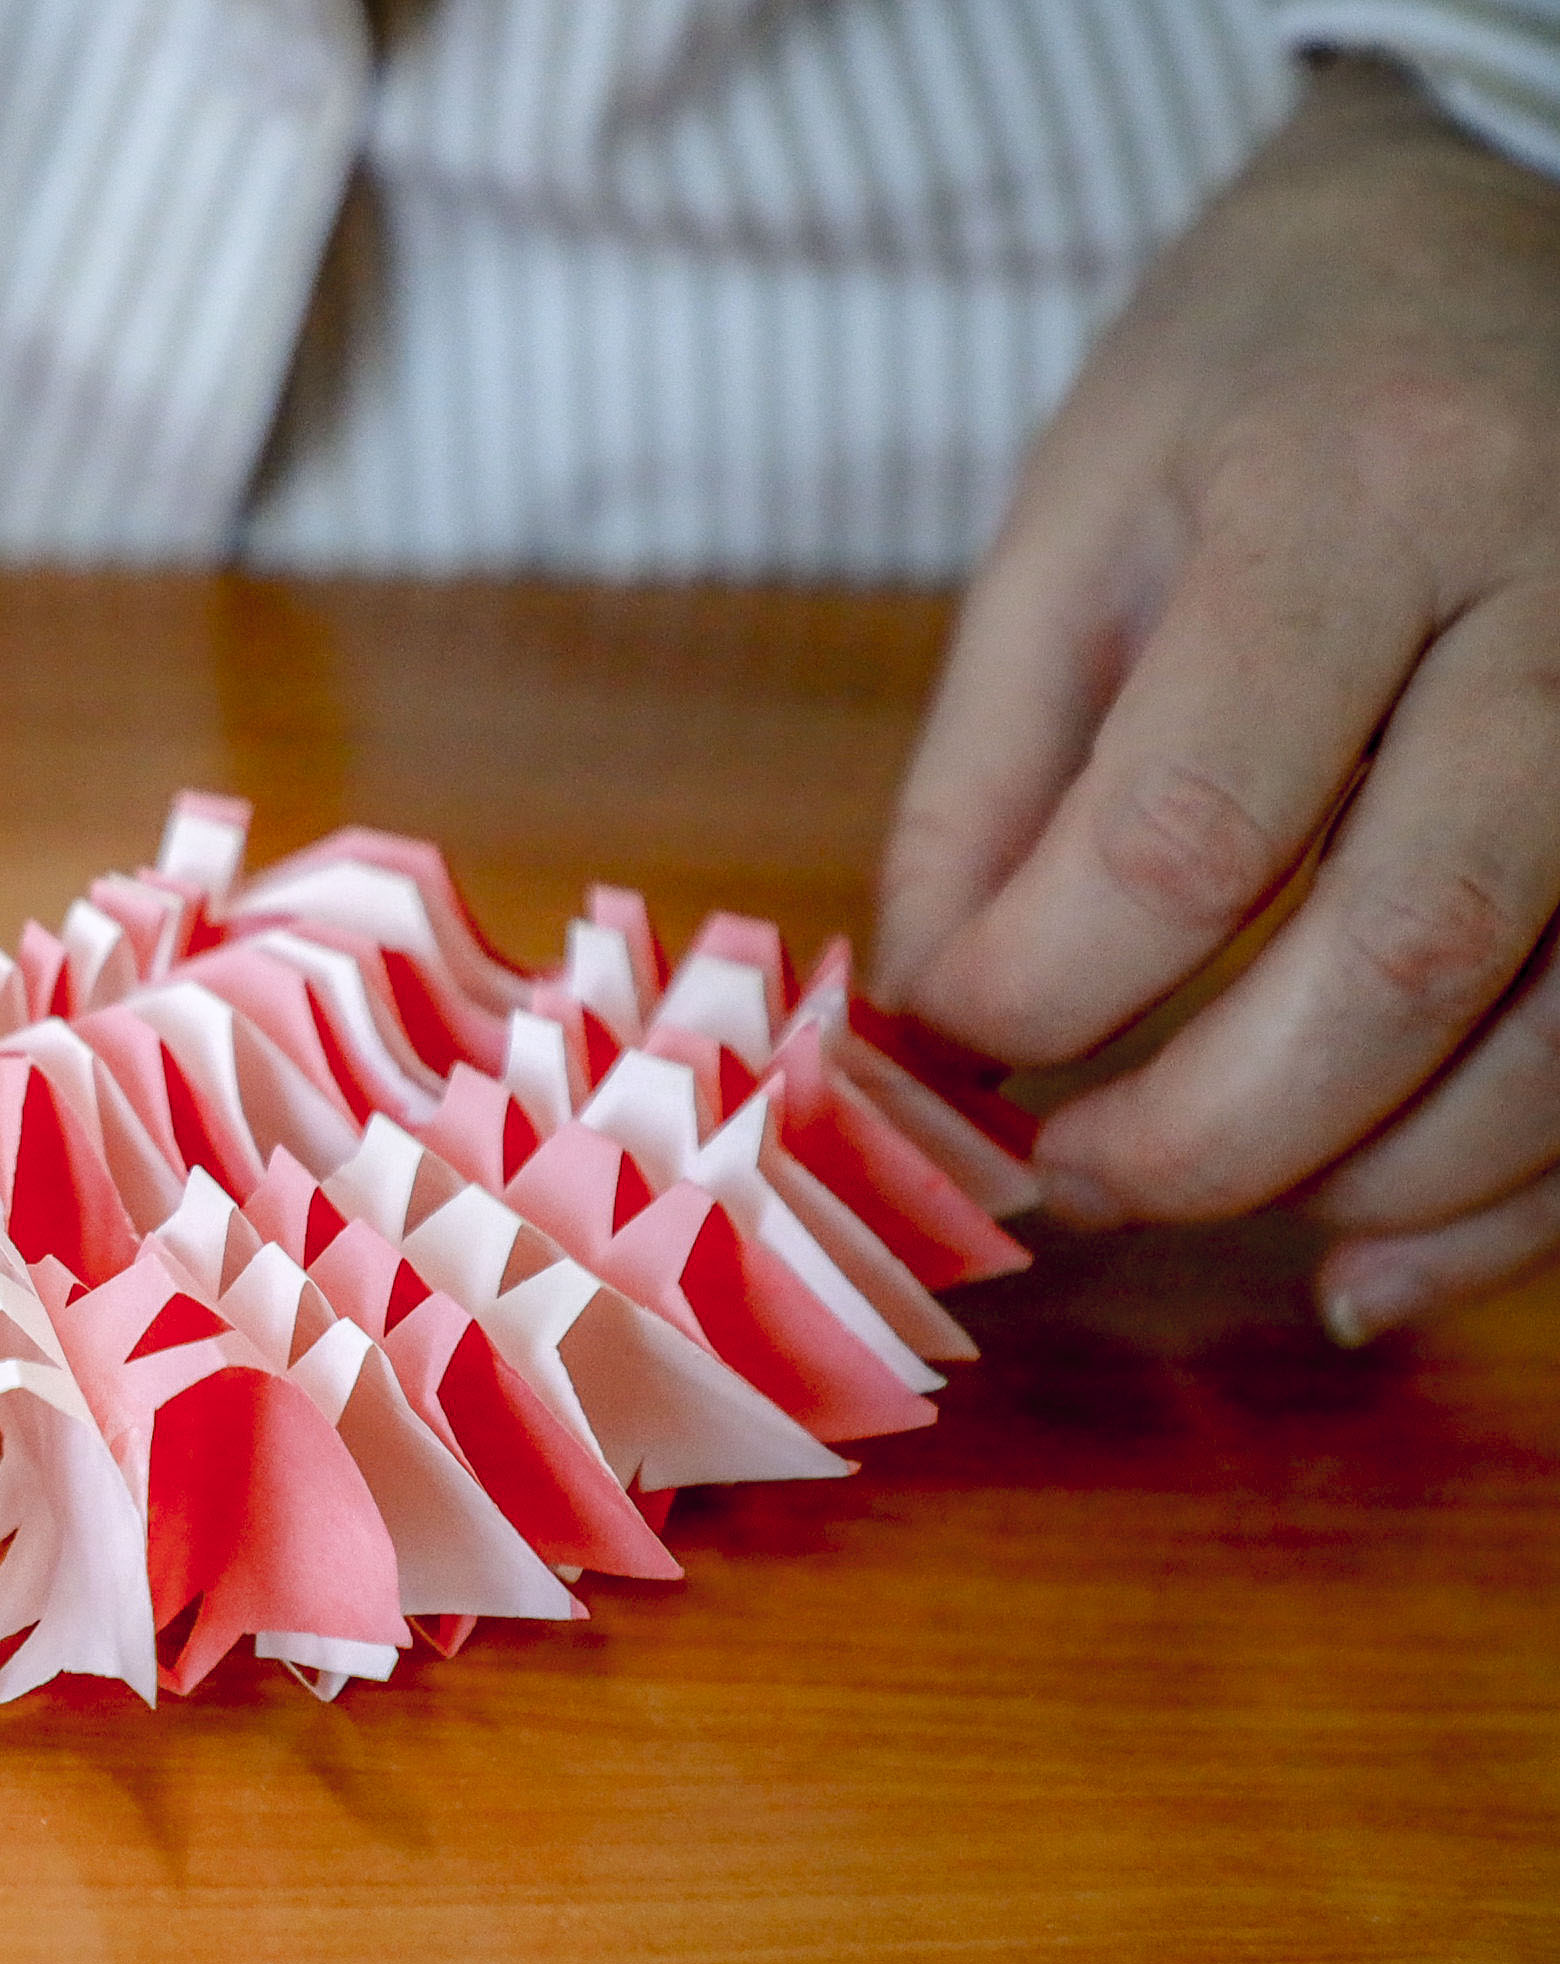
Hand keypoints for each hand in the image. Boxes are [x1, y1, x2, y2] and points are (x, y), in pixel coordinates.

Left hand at [875, 53, 1559, 1343]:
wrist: (1514, 226)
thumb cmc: (1264, 385)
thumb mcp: (1075, 529)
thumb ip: (991, 782)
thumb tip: (938, 1027)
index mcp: (1356, 496)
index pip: (1188, 831)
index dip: (1047, 993)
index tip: (958, 1044)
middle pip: (1407, 950)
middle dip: (1214, 1131)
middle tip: (1078, 1182)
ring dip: (1378, 1180)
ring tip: (1218, 1207)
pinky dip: (1519, 1195)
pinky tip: (1383, 1260)